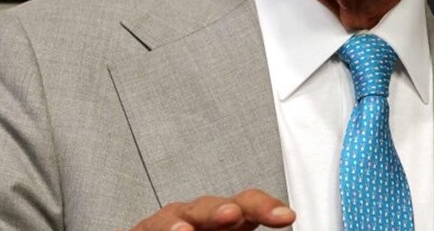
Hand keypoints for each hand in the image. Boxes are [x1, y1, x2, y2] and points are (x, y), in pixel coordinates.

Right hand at [126, 189, 295, 230]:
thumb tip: (281, 228)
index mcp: (228, 220)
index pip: (249, 205)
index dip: (266, 207)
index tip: (286, 216)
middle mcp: (199, 216)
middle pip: (210, 205)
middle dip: (220, 209)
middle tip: (232, 215)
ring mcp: (169, 222)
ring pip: (175, 216)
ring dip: (180, 225)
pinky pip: (147, 230)